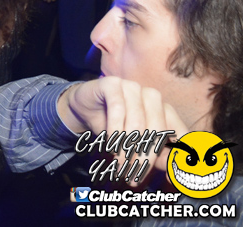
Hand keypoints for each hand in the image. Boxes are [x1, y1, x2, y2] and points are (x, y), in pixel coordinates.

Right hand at [60, 78, 187, 185]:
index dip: (176, 155)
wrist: (83, 108)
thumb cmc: (113, 127)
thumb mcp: (136, 145)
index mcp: (164, 109)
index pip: (178, 133)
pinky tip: (110, 145)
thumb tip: (175, 176)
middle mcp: (152, 96)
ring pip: (137, 121)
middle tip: (134, 178)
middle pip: (157, 129)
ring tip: (120, 166)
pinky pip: (117, 109)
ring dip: (127, 148)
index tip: (171, 178)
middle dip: (145, 157)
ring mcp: (133, 87)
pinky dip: (114, 131)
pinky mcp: (113, 83)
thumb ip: (156, 157)